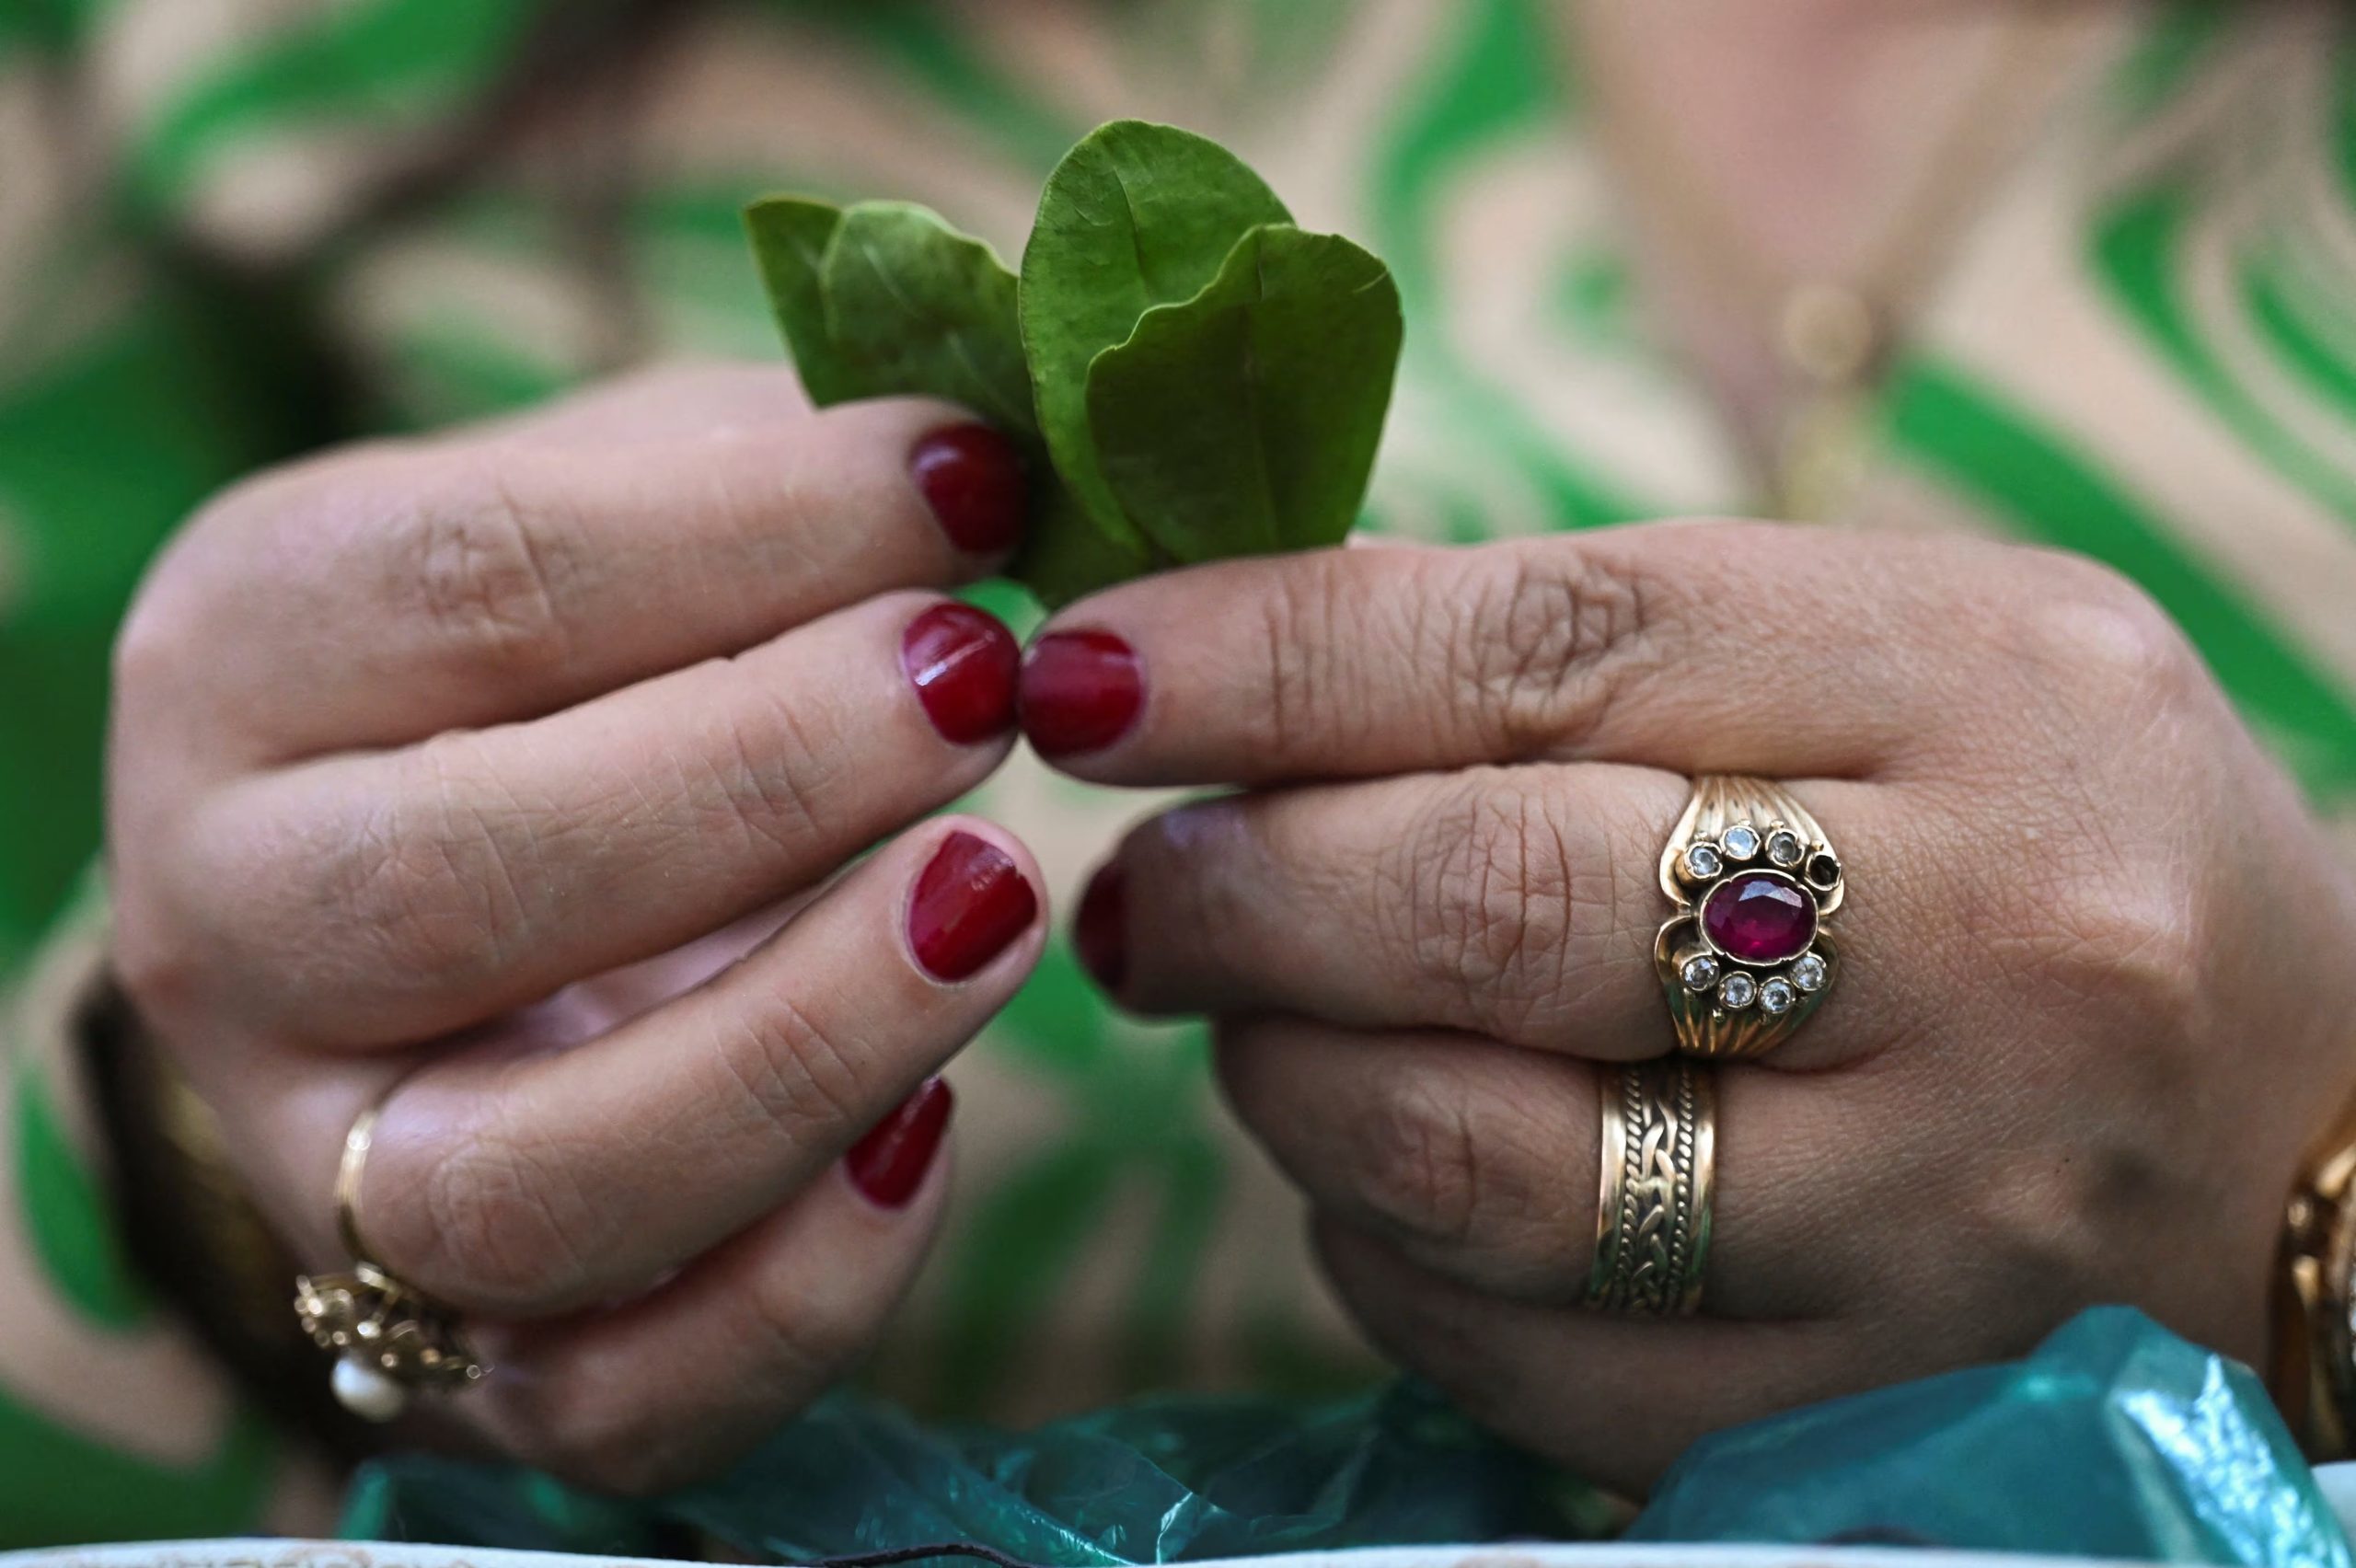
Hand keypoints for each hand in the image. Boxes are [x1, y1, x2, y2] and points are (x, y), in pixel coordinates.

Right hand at [108, 366, 1047, 1491]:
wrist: (454, 874)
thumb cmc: (577, 649)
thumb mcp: (627, 505)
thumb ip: (773, 469)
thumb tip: (1006, 436)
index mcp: (251, 654)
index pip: (471, 585)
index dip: (748, 531)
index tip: (969, 480)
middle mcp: (232, 923)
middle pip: (458, 889)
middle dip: (762, 779)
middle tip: (981, 679)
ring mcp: (327, 1162)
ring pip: (530, 1182)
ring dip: (803, 1042)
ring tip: (1000, 892)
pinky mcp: (463, 1339)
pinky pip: (617, 1391)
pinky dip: (802, 1282)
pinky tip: (935, 1128)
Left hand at [1022, 523, 2355, 1493]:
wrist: (2292, 1086)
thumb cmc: (2026, 810)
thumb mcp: (1871, 641)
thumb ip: (1576, 642)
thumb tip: (1226, 650)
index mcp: (1972, 682)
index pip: (1545, 649)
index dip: (1268, 660)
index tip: (1086, 671)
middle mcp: (1983, 941)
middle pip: (1491, 908)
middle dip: (1242, 891)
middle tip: (1141, 889)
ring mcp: (1933, 1198)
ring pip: (1486, 1161)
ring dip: (1289, 1081)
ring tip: (1249, 1016)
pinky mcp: (1874, 1384)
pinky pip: (1533, 1349)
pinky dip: (1384, 1258)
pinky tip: (1371, 1174)